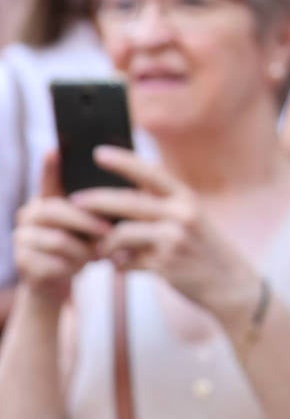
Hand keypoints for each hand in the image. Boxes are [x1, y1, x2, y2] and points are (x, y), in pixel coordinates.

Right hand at [11, 152, 109, 301]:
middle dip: (87, 222)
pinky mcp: (21, 262)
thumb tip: (128, 195)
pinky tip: (78, 268)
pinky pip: (53, 263)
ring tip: (96, 255)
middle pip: (56, 211)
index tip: (54, 150)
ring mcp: (21, 238)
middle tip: (108, 232)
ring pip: (57, 240)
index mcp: (47, 199)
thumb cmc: (81, 245)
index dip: (49, 167)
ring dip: (82, 250)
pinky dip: (72, 267)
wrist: (58, 280)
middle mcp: (28, 214)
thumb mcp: (91, 225)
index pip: (46, 179)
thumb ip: (98, 209)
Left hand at [70, 147, 258, 323]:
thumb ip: (161, 208)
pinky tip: (120, 266)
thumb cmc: (202, 247)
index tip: (98, 152)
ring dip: (105, 243)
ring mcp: (174, 240)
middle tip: (75, 201)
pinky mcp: (165, 265)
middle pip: (127, 202)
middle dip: (96, 201)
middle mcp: (182, 214)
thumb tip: (116, 202)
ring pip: (121, 234)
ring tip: (101, 249)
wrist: (228, 281)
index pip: (151, 173)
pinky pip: (125, 261)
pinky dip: (117, 264)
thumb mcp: (190, 218)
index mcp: (186, 198)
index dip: (123, 161)